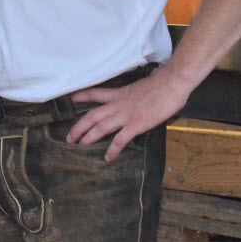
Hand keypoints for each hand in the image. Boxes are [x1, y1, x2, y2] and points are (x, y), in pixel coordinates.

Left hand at [65, 69, 187, 161]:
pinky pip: (120, 139)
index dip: (81, 96)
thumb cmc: (161, 84)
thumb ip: (133, 96)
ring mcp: (126, 115)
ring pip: (101, 127)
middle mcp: (118, 104)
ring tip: (80, 146)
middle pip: (92, 115)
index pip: (95, 94)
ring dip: (88, 137)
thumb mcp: (140, 87)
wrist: (171, 84)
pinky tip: (107, 157)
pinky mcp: (136, 124)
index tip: (69, 99)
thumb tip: (136, 101)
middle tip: (69, 137)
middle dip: (79, 127)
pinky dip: (112, 149)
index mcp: (119, 94)